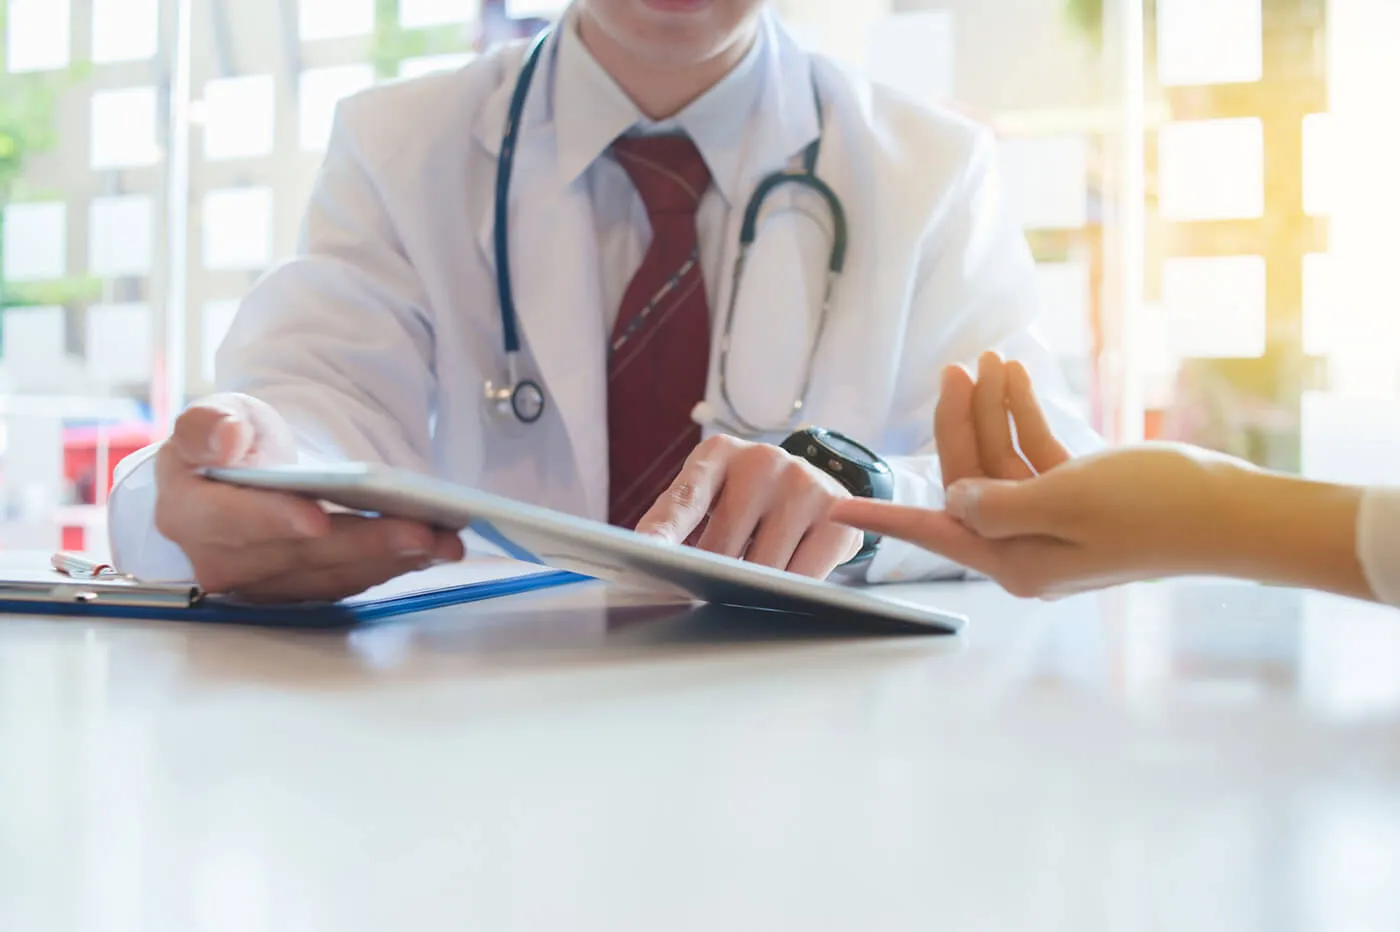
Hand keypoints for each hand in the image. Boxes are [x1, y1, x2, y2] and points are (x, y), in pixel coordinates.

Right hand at [153, 393, 462, 601]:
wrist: (250, 474)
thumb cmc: (230, 444)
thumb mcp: (215, 417)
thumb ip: (208, 424)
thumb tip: (226, 440)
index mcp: (187, 514)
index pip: (232, 523)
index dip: (275, 521)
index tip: (317, 519)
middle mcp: (221, 562)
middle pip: (301, 556)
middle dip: (363, 542)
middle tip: (419, 529)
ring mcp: (264, 584)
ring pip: (334, 576)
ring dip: (391, 559)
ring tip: (442, 538)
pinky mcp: (303, 592)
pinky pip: (352, 583)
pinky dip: (395, 566)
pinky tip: (433, 549)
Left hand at [635, 435, 862, 578]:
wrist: (815, 487)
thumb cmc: (745, 500)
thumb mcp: (707, 496)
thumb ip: (674, 520)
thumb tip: (643, 556)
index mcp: (718, 454)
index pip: (685, 498)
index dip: (665, 529)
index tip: (646, 551)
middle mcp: (762, 460)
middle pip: (724, 546)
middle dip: (715, 576)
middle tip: (715, 583)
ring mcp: (803, 483)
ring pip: (765, 568)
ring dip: (754, 588)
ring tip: (755, 578)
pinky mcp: (837, 512)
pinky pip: (805, 575)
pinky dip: (792, 590)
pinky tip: (789, 582)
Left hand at [830, 354, 1239, 597]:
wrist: (1232, 512)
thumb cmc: (1153, 511)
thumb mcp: (1064, 503)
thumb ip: (997, 503)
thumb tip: (955, 498)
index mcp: (1016, 561)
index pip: (935, 529)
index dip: (883, 515)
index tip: (835, 507)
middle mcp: (1027, 547)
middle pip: (969, 481)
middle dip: (956, 424)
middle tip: (949, 368)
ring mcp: (1053, 521)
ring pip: (1001, 460)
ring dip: (990, 410)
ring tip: (983, 359)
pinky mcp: (1079, 496)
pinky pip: (1035, 453)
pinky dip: (1023, 414)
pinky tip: (1013, 373)